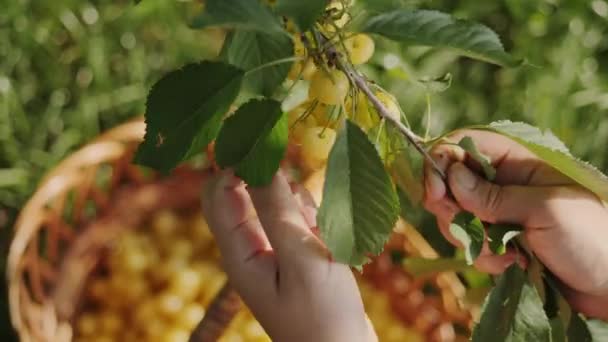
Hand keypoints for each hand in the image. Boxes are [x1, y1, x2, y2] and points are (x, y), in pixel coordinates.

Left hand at [202, 170, 376, 341]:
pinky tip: (329, 242)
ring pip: (277, 204)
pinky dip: (313, 222)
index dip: (236, 165)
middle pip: (247, 194)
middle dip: (276, 188)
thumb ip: (278, 211)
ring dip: (300, 206)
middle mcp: (249, 251)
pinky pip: (297, 222)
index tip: (269, 146)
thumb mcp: (302, 258)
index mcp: (239, 254)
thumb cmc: (324, 315)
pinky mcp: (294, 257)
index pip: (219, 194)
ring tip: (320, 235)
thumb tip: (259, 165)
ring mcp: (273, 254)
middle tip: (302, 203)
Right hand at [423, 130, 607, 319]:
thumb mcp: (543, 211)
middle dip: (453, 209)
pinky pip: (470, 244)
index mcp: (515, 160)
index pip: (462, 146)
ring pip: (455, 216)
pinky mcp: (497, 240)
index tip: (435, 194)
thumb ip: (493, 196)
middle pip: (449, 183)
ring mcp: (498, 212)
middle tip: (473, 228)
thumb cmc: (590, 236)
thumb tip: (451, 177)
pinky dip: (484, 257)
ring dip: (472, 239)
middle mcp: (501, 182)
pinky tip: (513, 264)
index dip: (440, 164)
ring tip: (509, 253)